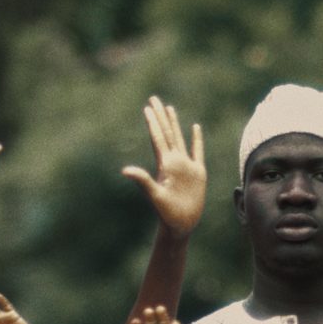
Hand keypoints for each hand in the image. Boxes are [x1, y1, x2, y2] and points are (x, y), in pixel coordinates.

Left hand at [122, 97, 205, 237]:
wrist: (181, 224)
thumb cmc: (167, 213)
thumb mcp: (155, 195)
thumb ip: (142, 181)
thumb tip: (125, 171)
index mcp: (165, 165)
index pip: (158, 139)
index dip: (153, 123)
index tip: (148, 108)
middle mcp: (174, 162)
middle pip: (166, 133)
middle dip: (160, 116)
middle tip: (154, 99)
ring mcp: (186, 166)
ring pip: (179, 138)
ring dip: (174, 124)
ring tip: (169, 108)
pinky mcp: (197, 172)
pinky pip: (197, 151)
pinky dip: (196, 139)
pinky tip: (195, 128)